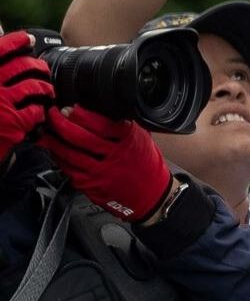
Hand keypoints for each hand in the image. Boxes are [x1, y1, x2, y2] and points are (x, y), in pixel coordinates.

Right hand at [0, 31, 54, 158]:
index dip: (16, 41)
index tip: (29, 39)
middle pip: (23, 66)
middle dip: (38, 67)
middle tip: (42, 70)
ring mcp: (1, 105)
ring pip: (35, 86)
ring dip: (45, 88)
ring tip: (46, 91)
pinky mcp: (13, 123)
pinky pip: (37, 110)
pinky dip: (40, 111)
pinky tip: (37, 113)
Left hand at [42, 106, 173, 220]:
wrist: (151, 193)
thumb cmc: (146, 163)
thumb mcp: (142, 138)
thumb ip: (121, 126)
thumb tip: (93, 112)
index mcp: (129, 141)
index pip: (100, 124)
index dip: (80, 114)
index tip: (69, 107)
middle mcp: (115, 157)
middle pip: (81, 138)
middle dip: (62, 124)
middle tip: (53, 115)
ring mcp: (101, 173)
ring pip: (70, 155)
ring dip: (54, 142)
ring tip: (46, 132)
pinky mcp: (92, 186)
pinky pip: (69, 170)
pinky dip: (60, 159)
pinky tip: (56, 151)